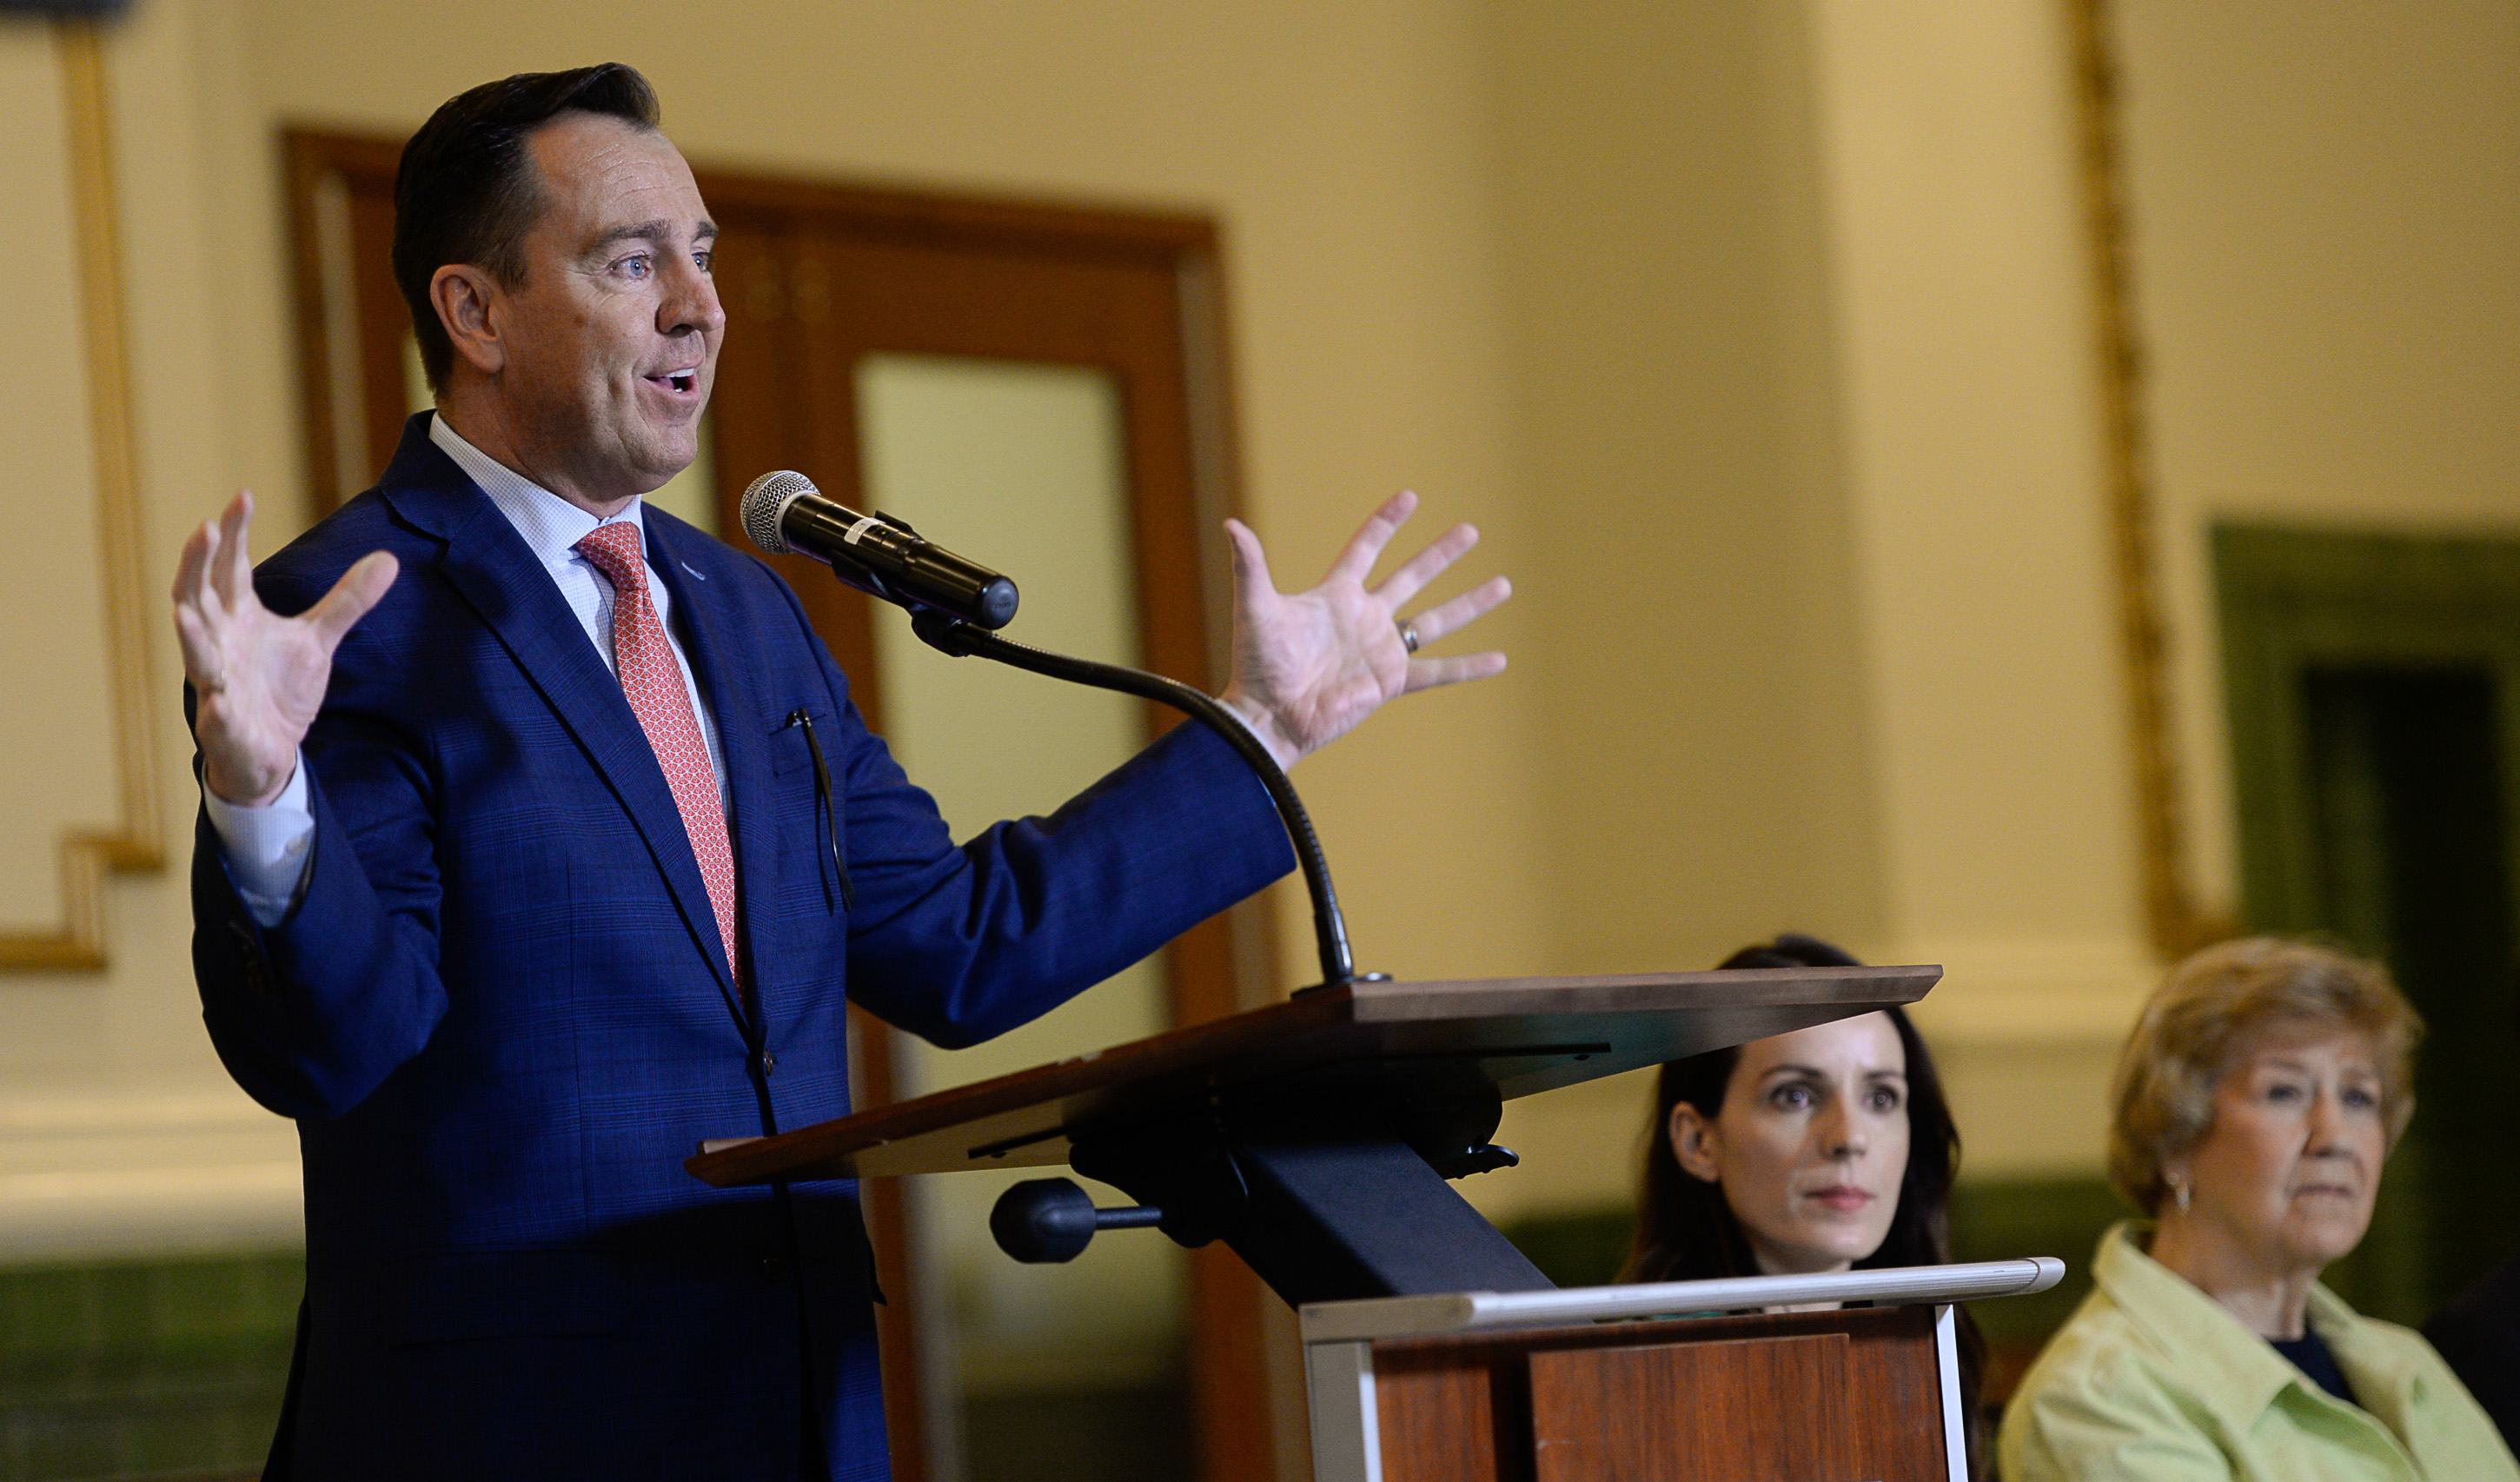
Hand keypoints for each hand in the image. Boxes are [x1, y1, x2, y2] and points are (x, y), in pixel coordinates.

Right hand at [172, 491, 397, 805]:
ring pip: (194, 651)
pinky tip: (218, 699)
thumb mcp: (319, 640)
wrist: (271, 752)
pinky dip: (216, 706)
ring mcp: (216, 681)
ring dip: (190, 632)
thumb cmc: (281, 688)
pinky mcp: (224, 724)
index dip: (234, 532)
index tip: (242, 495)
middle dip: (198, 562)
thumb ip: (346, 601)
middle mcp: (219, 641)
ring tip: (182, 611)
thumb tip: (389, 559)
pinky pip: (216, 714)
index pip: (231, 566)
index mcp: (238, 616)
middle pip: (198, 594)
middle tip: (205, 527)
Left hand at [1217, 490, 1510, 767]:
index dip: (1386, 523)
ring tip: (1503, 585)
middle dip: (1441, 554)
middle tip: (1471, 531)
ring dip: (1469, 603)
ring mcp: (1380, 650)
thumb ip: (1250, 567)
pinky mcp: (1389, 682)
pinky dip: (1468, 667)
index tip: (1410, 497)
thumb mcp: (1255, 609)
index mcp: (1336, 595)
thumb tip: (1231, 524)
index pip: (1366, 548)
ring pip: (1435, 620)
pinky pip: (1436, 672)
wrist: (1269, 716)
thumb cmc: (1257, 665)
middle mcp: (1364, 618)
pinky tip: (1499, 660)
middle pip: (1412, 576)